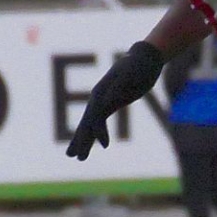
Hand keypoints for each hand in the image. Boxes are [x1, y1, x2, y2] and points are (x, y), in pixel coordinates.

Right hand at [66, 42, 165, 159]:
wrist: (143, 59)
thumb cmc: (138, 65)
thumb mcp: (130, 75)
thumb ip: (117, 87)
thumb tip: (104, 102)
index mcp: (101, 92)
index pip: (96, 116)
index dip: (98, 131)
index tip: (105, 146)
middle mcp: (98, 98)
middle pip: (87, 122)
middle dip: (81, 140)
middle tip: (73, 156)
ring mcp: (103, 102)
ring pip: (90, 124)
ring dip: (84, 140)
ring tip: (78, 158)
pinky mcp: (111, 104)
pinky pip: (99, 122)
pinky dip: (95, 134)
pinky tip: (94, 144)